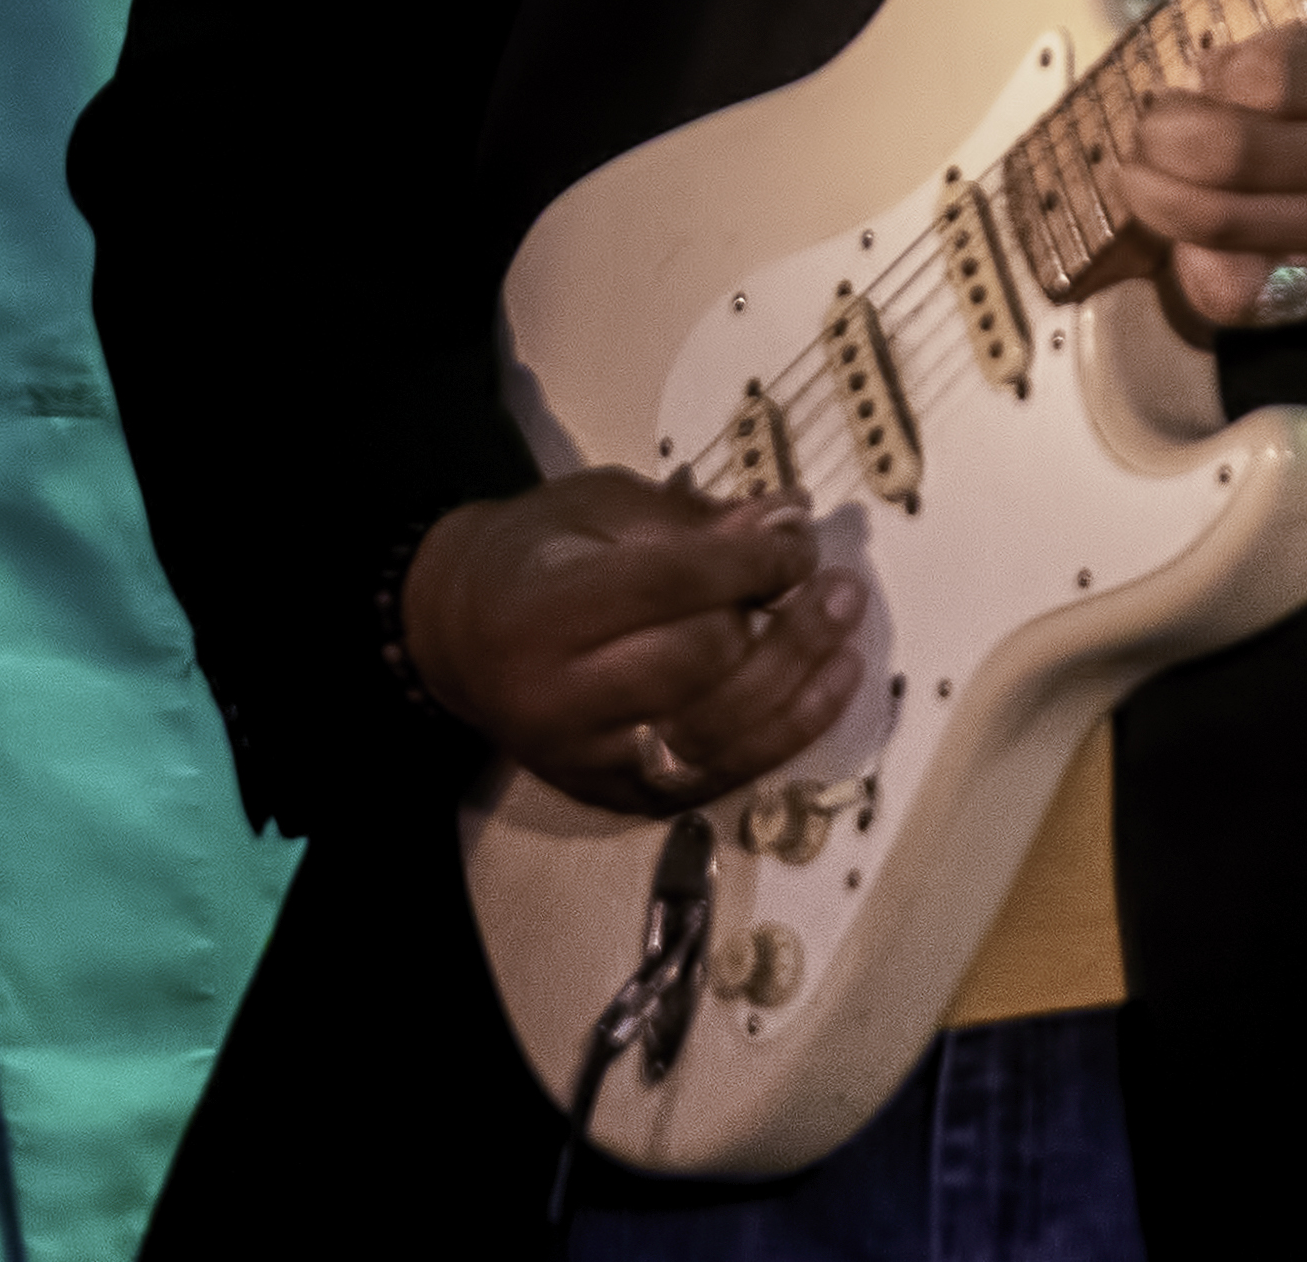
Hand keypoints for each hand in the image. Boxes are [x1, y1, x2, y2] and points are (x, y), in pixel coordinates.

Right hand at [401, 472, 867, 811]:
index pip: (667, 586)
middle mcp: (555, 699)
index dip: (750, 560)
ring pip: (715, 733)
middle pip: (696, 666)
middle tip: (834, 582)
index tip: (802, 536)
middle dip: (779, 624)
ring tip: (847, 630)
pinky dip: (782, 733)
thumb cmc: (536, 552)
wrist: (459, 637)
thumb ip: (691, 521)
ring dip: (797, 680)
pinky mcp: (613, 799)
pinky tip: (829, 686)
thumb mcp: (600, 507)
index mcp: (539, 609)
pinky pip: (715, 776)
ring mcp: (586, 761)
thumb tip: (790, 516)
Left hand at [1116, 0, 1306, 328]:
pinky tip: (1191, 235)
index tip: (1210, 66)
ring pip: (1221, 227)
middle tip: (1152, 124)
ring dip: (1156, 198)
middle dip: (1161, 137)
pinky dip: (1192, 266)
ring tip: (1146, 172)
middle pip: (1230, 156)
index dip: (1215, 71)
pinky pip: (1238, 295)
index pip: (1268, 75)